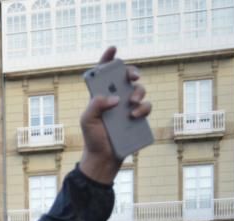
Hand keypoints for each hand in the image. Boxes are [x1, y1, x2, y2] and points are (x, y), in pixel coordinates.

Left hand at [79, 47, 150, 183]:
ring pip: (139, 90)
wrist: (104, 158)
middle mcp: (115, 98)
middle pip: (126, 77)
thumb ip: (95, 105)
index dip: (108, 59)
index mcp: (100, 95)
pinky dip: (143, 108)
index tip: (113, 49)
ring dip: (138, 92)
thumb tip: (114, 98)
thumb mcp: (87, 120)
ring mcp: (128, 107)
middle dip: (131, 72)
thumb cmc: (93, 138)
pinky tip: (135, 115)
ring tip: (131, 103)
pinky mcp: (137, 118)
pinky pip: (146, 106)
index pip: (103, 73)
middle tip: (132, 76)